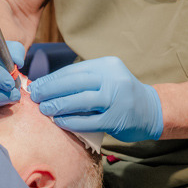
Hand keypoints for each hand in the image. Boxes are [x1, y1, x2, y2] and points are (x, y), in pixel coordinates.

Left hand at [30, 56, 163, 141]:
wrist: (151, 110)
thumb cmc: (121, 94)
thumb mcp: (107, 78)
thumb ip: (83, 80)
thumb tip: (48, 85)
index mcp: (107, 65)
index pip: (73, 70)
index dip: (52, 78)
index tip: (37, 85)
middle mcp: (113, 79)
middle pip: (75, 83)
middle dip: (51, 90)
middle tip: (35, 97)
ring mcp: (116, 99)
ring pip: (81, 101)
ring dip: (58, 105)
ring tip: (44, 109)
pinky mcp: (117, 119)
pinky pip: (89, 120)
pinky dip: (71, 121)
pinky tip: (59, 121)